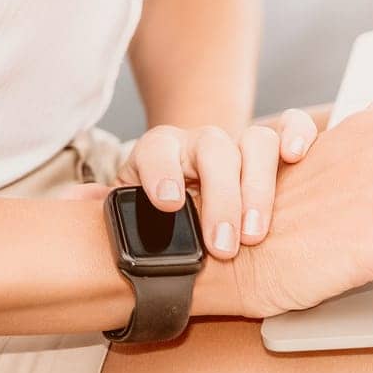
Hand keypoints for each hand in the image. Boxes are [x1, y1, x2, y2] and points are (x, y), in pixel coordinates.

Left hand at [108, 110, 319, 259]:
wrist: (194, 189)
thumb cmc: (161, 212)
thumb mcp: (132, 211)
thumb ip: (106, 208)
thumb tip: (72, 206)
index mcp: (160, 153)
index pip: (157, 149)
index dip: (162, 172)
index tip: (169, 203)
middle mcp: (202, 143)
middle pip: (214, 150)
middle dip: (221, 198)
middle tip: (223, 247)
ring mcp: (240, 142)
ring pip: (255, 140)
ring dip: (259, 185)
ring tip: (257, 233)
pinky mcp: (276, 146)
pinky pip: (291, 125)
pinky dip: (298, 134)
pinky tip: (299, 156)